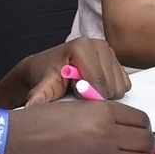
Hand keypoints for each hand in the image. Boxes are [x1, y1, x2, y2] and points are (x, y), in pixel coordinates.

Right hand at [0, 100, 154, 153]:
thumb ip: (103, 114)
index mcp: (102, 112)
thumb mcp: (76, 107)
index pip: (142, 120)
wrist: (12, 144)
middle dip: (146, 144)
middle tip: (139, 146)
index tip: (139, 131)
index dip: (143, 127)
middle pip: (146, 142)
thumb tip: (126, 127)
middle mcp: (106, 135)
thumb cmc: (39, 121)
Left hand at [12, 38, 132, 104]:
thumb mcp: (42, 87)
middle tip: (78, 92)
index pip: (99, 82)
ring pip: (119, 86)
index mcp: (82, 46)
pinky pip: (124, 84)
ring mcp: (109, 51)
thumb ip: (39, 96)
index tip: (75, 96)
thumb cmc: (45, 76)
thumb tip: (29, 108)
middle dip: (96, 95)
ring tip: (85, 89)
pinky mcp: (116, 59)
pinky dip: (111, 90)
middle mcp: (98, 44)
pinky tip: (94, 86)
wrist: (47, 67)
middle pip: (111, 85)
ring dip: (104, 94)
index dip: (89, 96)